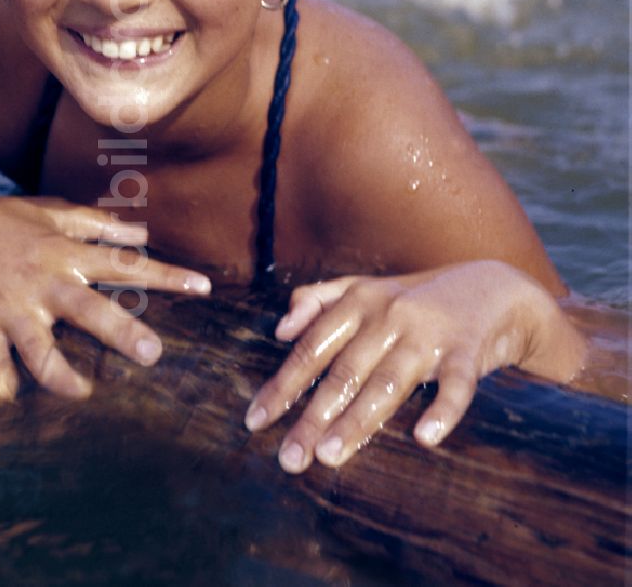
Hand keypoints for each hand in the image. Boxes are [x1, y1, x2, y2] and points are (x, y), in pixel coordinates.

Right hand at [0, 193, 210, 400]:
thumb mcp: (50, 214)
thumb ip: (97, 223)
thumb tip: (141, 231)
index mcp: (64, 253)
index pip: (124, 264)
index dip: (165, 275)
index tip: (202, 288)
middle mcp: (44, 282)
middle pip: (89, 309)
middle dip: (122, 332)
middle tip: (154, 355)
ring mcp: (13, 308)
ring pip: (40, 348)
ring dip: (60, 375)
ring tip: (82, 395)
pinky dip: (1, 390)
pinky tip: (10, 414)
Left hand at [245, 261, 585, 471]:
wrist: (491, 288)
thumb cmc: (415, 297)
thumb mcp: (364, 287)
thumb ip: (318, 300)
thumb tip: (281, 329)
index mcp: (358, 302)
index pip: (311, 348)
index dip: (282, 385)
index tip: (256, 421)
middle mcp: (388, 316)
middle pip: (343, 372)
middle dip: (312, 417)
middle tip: (289, 458)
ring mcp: (427, 335)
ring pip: (388, 383)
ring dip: (358, 420)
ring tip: (330, 456)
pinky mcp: (467, 353)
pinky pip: (455, 386)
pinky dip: (442, 410)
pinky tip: (424, 438)